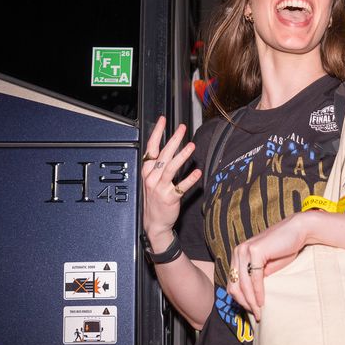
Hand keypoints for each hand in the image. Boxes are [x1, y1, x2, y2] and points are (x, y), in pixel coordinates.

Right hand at [140, 116, 201, 247]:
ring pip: (170, 169)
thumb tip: (170, 146)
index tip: (163, 120)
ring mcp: (159, 188)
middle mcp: (152, 178)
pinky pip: (180, 187)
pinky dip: (189, 179)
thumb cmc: (154, 199)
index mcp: (147, 171)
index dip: (157, 133)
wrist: (154, 223)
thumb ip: (159, 164)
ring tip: (192, 146)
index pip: (151, 148)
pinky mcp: (169, 199)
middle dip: (173, 140)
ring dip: (182, 156)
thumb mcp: (151, 180)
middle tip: (182, 128)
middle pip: (163, 155)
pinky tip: (197, 172)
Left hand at [225, 213, 313, 321]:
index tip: (252, 310)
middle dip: (244, 303)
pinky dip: (257, 293)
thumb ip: (256, 279)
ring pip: (243, 284)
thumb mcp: (267, 267)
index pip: (233, 283)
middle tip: (256, 315)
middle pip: (234, 285)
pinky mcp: (255, 252)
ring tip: (259, 313)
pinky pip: (254, 279)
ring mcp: (244, 250)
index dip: (241, 300)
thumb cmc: (285, 249)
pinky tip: (262, 303)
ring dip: (251, 302)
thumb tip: (250, 299)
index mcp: (238, 255)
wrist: (298, 231)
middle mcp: (238, 252)